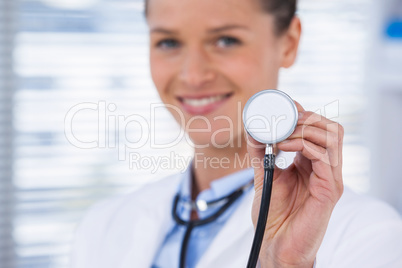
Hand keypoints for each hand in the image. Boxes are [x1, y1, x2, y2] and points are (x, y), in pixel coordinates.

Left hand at [247, 101, 343, 267]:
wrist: (275, 243)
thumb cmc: (272, 212)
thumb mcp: (264, 174)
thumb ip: (261, 152)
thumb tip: (254, 128)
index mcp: (312, 162)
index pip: (318, 128)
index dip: (304, 112)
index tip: (283, 105)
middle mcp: (325, 167)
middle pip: (331, 127)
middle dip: (307, 117)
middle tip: (283, 119)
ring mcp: (331, 178)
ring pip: (332, 136)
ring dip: (304, 128)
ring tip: (281, 133)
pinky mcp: (331, 190)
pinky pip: (324, 156)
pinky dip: (303, 144)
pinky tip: (282, 145)